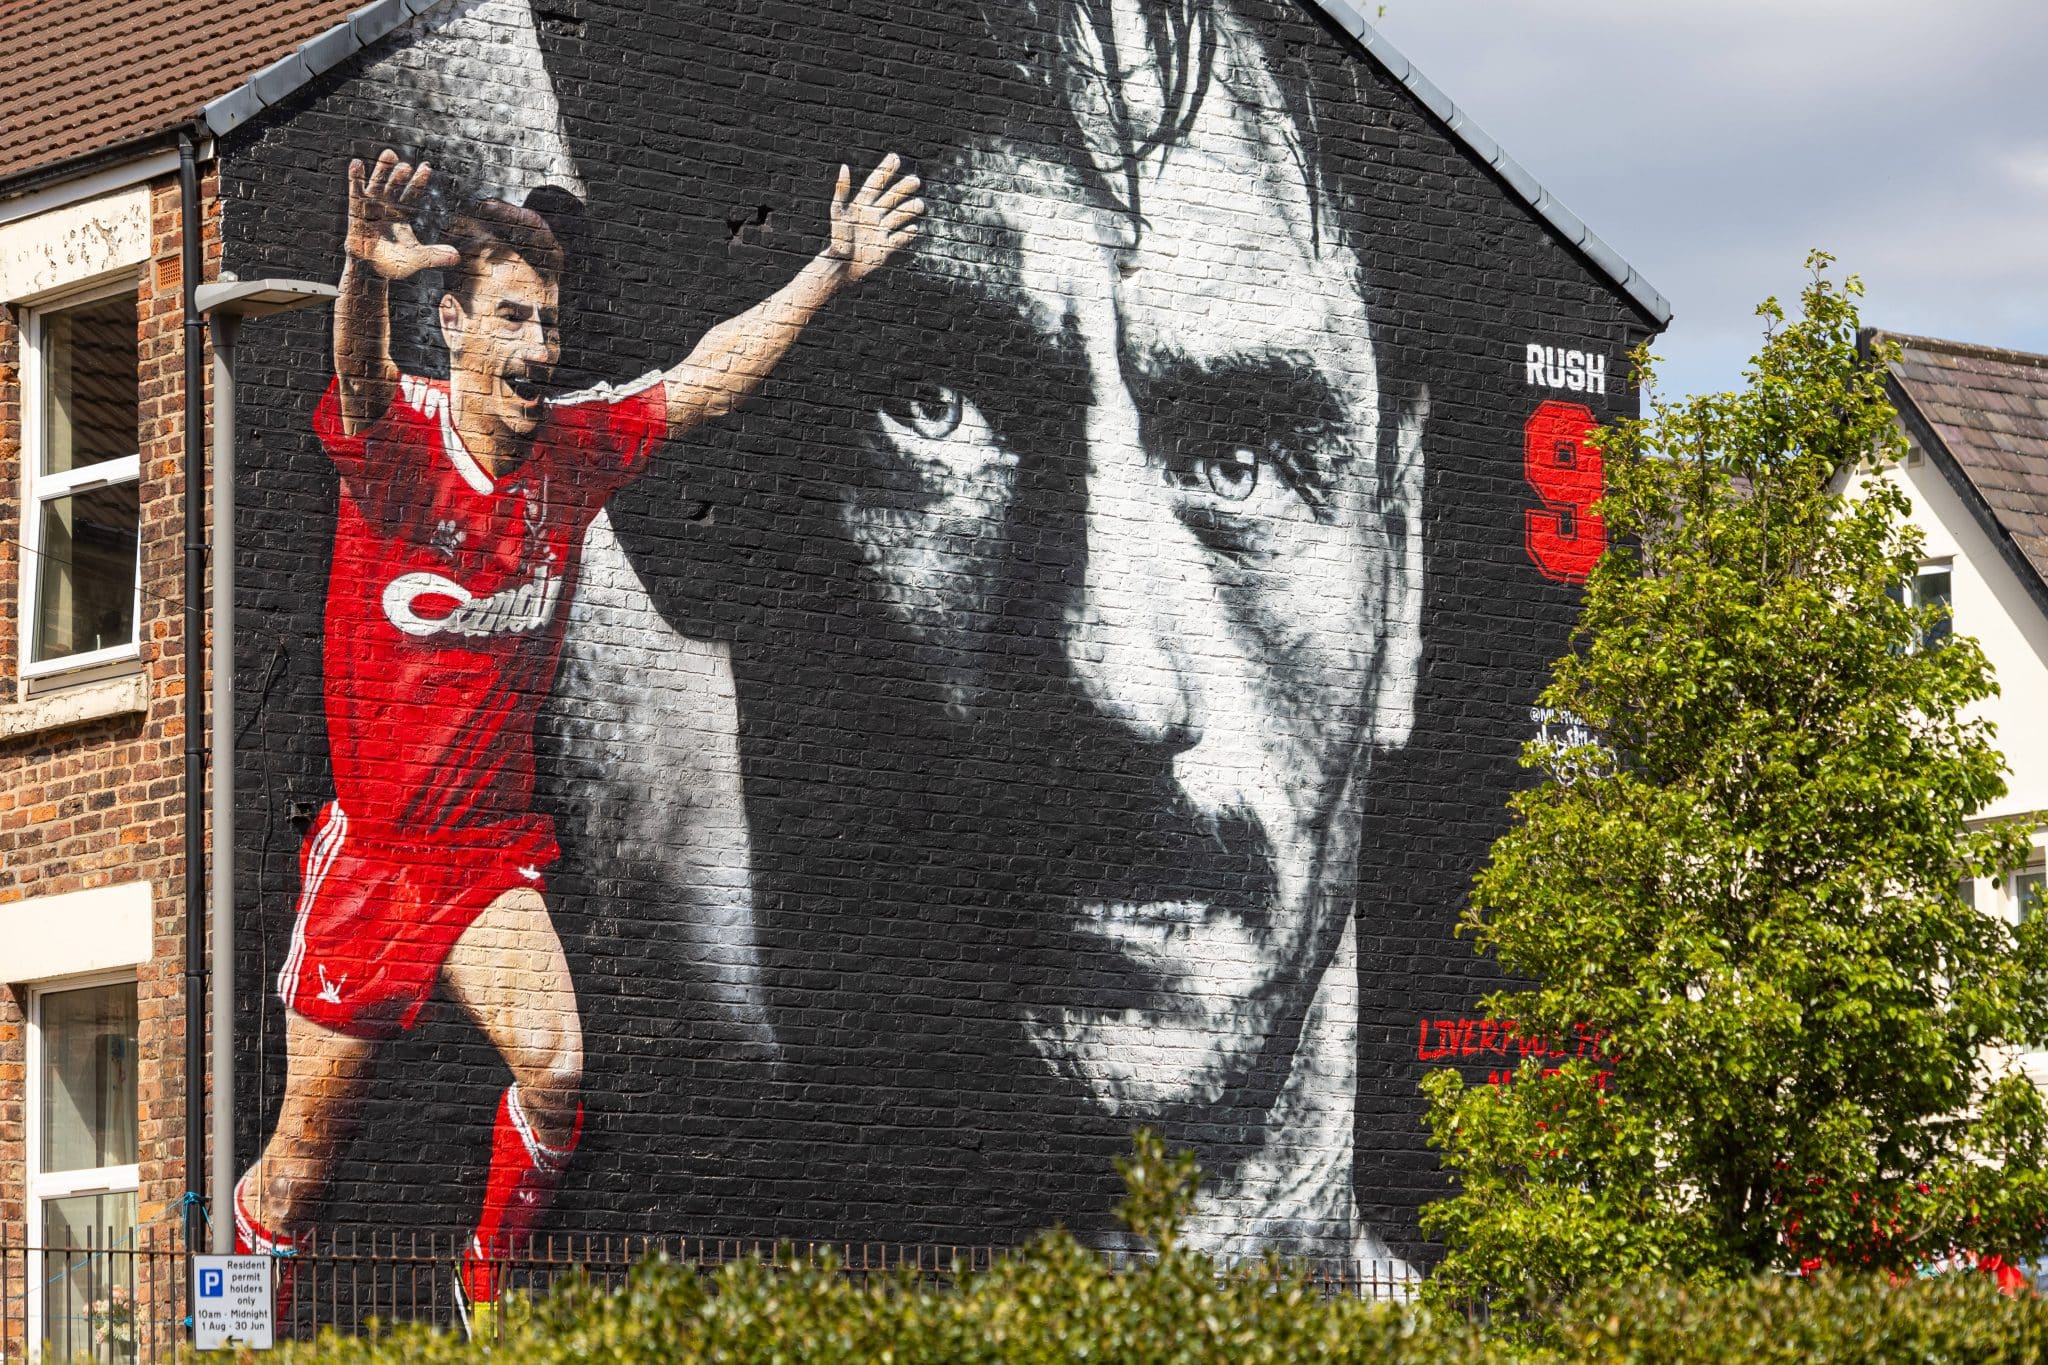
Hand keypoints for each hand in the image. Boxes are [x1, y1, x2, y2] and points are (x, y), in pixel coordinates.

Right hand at [346, 150, 460, 280]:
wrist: (370, 271)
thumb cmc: (394, 263)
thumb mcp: (417, 259)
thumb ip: (435, 256)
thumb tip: (457, 257)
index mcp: (403, 213)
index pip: (412, 194)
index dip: (418, 182)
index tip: (426, 168)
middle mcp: (387, 206)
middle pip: (395, 186)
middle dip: (400, 176)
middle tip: (405, 165)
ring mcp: (371, 206)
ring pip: (377, 184)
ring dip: (382, 170)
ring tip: (389, 154)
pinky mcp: (356, 210)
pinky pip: (355, 192)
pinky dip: (356, 178)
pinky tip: (357, 164)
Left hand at [825, 153, 924, 284]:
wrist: (841, 266)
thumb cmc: (837, 239)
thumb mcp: (838, 212)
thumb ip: (842, 190)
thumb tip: (844, 167)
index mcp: (861, 205)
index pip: (875, 183)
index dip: (885, 170)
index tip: (895, 158)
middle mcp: (872, 216)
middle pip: (891, 198)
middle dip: (903, 188)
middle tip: (915, 181)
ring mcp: (880, 231)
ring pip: (898, 216)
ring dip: (909, 210)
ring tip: (920, 205)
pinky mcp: (885, 248)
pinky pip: (899, 239)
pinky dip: (907, 234)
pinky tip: (914, 229)